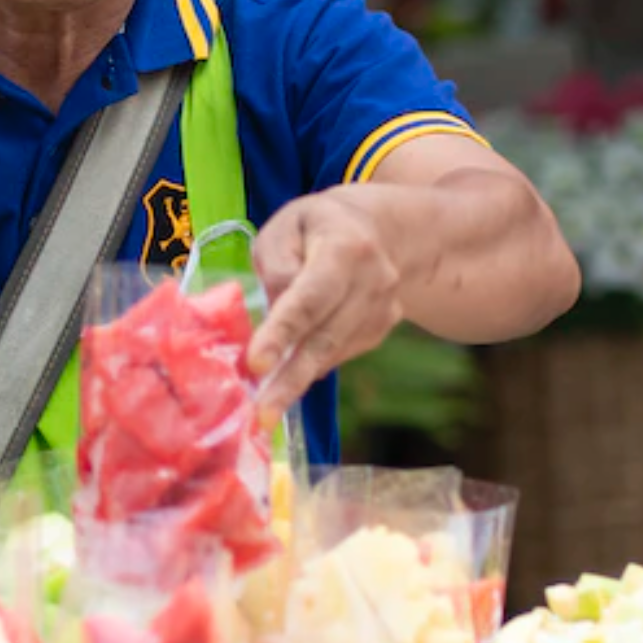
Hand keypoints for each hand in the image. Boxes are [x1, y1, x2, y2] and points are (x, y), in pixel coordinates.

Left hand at [246, 190, 411, 416]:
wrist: (377, 230)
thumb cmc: (314, 228)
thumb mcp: (283, 228)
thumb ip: (275, 266)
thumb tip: (275, 312)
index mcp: (345, 247)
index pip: (310, 297)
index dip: (282, 333)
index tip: (257, 365)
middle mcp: (374, 280)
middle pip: (326, 337)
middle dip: (290, 379)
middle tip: (261, 414)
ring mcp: (385, 307)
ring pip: (334, 352)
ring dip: (297, 380)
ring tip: (265, 406)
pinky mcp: (383, 328)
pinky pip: (341, 353)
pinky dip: (313, 365)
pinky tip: (291, 370)